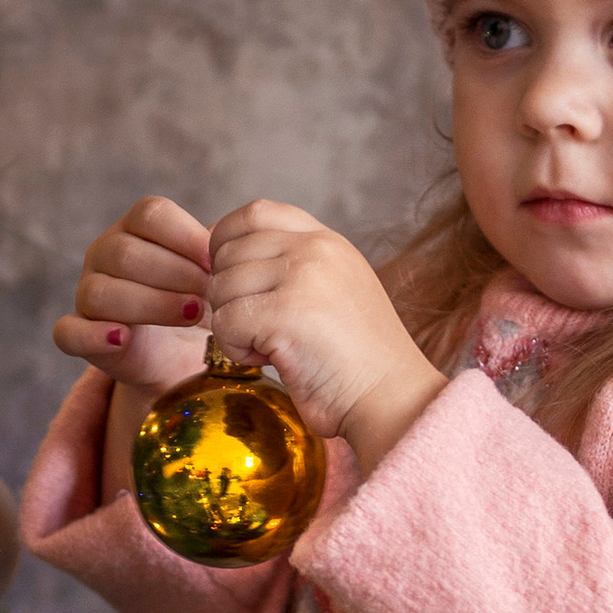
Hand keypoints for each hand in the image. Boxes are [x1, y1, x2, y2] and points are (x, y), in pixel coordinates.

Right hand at [54, 194, 214, 392]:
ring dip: (151, 303)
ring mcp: (87, 293)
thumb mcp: (213, 274)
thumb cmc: (198, 304)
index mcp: (136, 229)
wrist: (183, 357)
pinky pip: (69, 332)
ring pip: (102, 292)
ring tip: (191, 315)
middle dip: (174, 273)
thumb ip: (218, 252)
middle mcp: (104, 254)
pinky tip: (122, 338)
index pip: (150, 214)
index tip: (216, 262)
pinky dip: (93, 336)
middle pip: (126, 252)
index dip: (185, 236)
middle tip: (210, 293)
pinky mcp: (79, 335)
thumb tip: (231, 236)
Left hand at [206, 199, 445, 467]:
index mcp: (326, 240)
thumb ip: (289, 267)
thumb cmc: (357, 361)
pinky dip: (237, 350)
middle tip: (258, 330)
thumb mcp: (331, 292)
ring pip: (221, 287)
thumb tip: (220, 258)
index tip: (232, 281)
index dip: (226, 242)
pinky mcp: (285, 312)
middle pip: (229, 252)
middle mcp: (315, 248)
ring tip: (270, 347)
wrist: (391, 400)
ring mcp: (303, 276)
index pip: (254, 213)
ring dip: (232, 326)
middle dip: (227, 295)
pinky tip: (270, 360)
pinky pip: (225, 322)